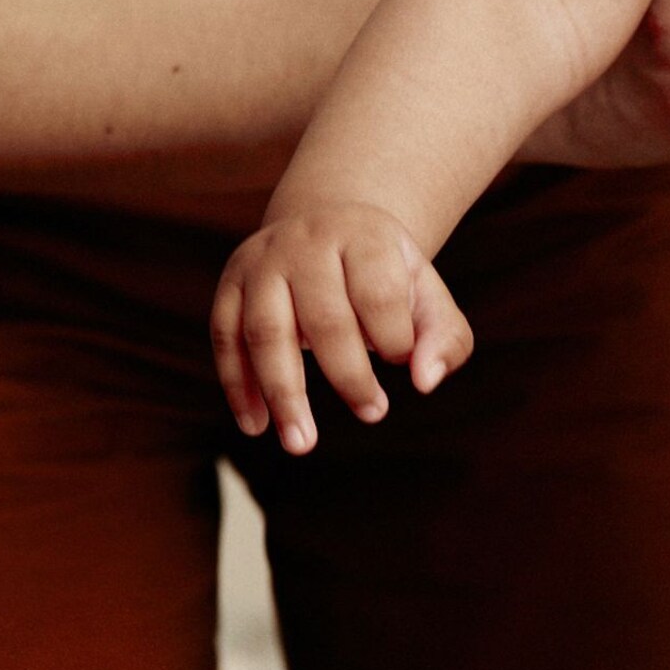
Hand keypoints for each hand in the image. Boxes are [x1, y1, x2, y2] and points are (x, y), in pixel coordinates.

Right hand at [211, 204, 474, 453]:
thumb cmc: (386, 275)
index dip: (394, 337)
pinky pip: (226, 337)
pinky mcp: (231, 283)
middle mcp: (306, 242)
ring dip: (283, 393)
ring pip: (265, 331)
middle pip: (323, 317)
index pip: (378, 293)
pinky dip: (238, 385)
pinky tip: (257, 426)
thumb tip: (425, 382)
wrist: (327, 227)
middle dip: (348, 374)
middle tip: (374, 413)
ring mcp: (262, 261)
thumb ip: (444, 338)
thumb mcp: (427, 294)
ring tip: (301, 443)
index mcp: (362, 236)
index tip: (403, 363)